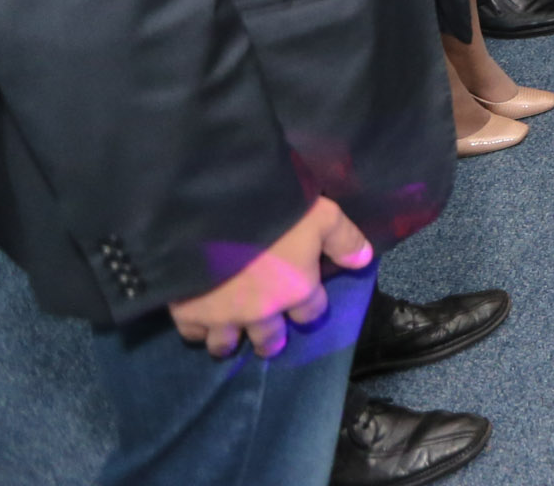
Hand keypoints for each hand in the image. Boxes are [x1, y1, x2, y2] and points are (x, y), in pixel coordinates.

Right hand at [167, 198, 370, 359]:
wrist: (214, 213)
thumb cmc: (276, 210)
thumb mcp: (321, 215)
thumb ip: (344, 239)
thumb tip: (364, 260)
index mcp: (297, 290)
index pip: (311, 312)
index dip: (310, 308)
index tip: (306, 304)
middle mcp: (262, 311)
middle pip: (270, 339)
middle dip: (272, 339)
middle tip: (271, 338)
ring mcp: (223, 316)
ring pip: (227, 344)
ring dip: (231, 341)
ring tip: (231, 338)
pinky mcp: (189, 312)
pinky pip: (192, 334)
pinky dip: (196, 330)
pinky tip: (198, 321)